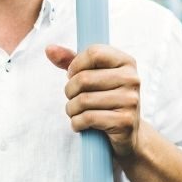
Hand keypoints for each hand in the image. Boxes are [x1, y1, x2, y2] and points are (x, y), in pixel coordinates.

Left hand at [46, 44, 140, 158]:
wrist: (127, 132)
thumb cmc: (105, 98)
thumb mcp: (91, 75)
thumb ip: (70, 60)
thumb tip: (49, 49)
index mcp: (126, 62)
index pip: (94, 52)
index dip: (76, 65)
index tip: (72, 75)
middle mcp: (132, 79)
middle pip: (84, 78)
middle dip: (69, 90)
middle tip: (72, 97)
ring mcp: (131, 100)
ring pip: (83, 100)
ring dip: (71, 109)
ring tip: (75, 111)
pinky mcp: (125, 121)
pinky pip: (88, 118)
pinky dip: (77, 122)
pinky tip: (79, 124)